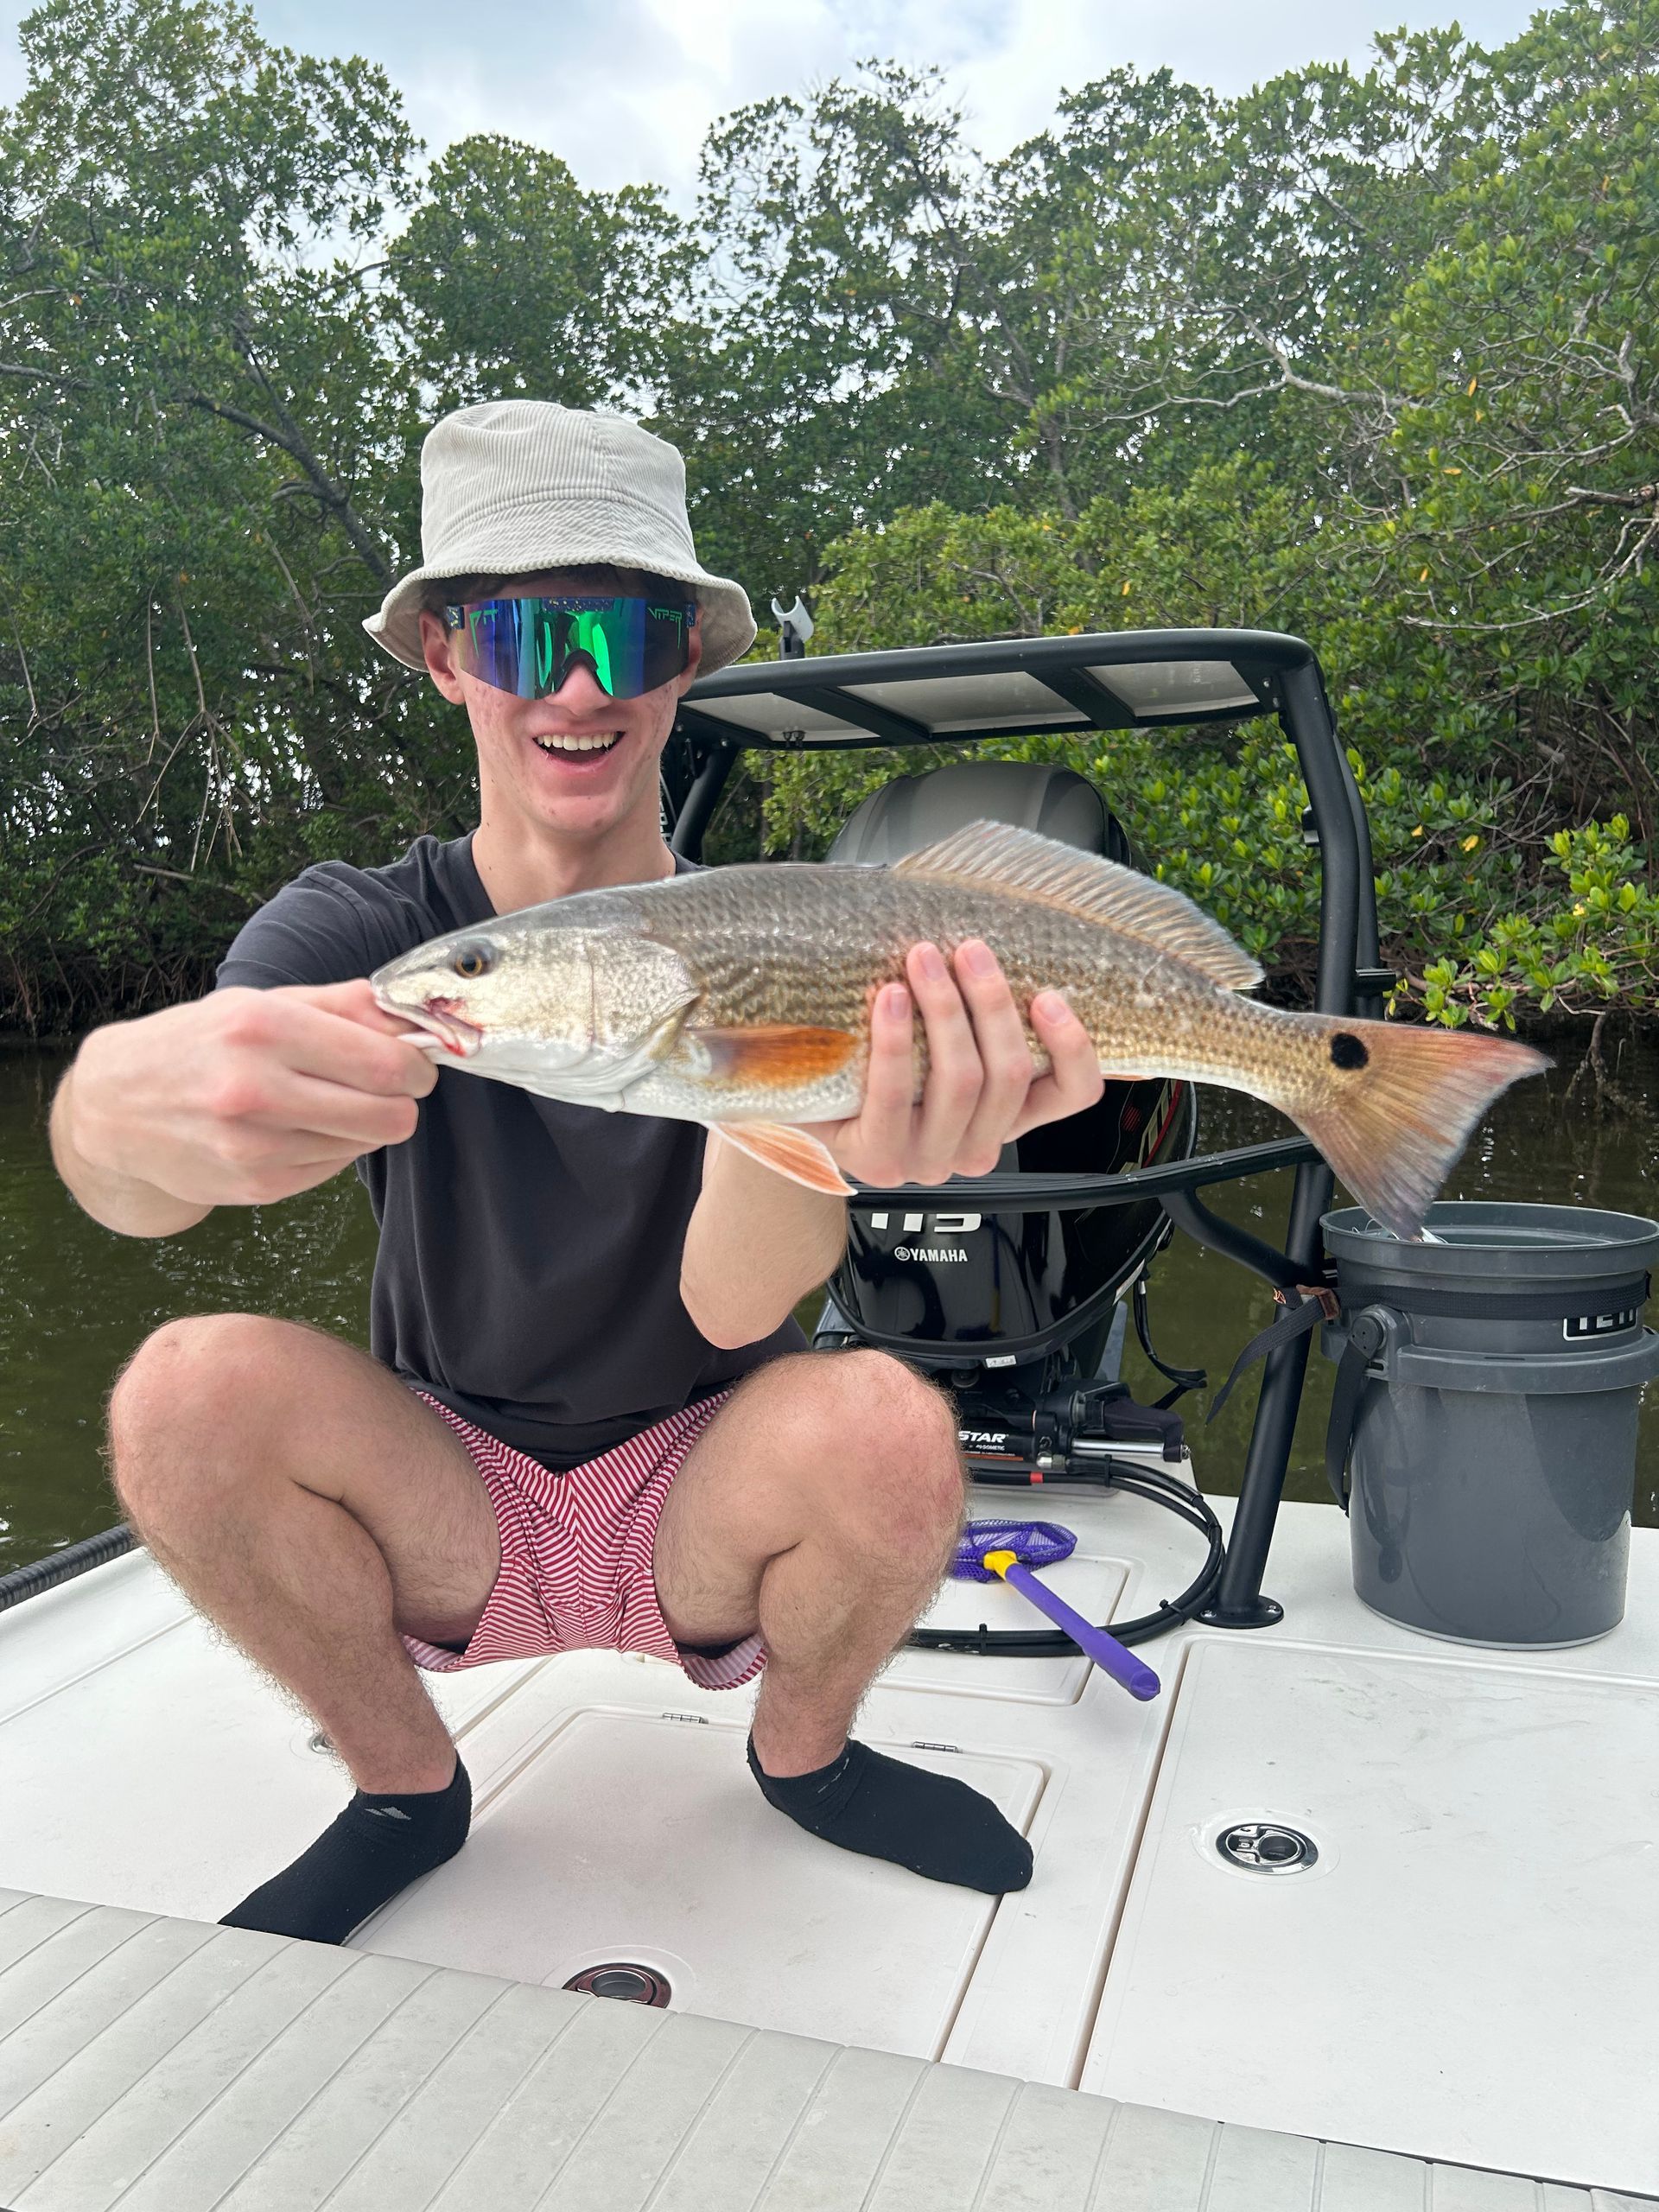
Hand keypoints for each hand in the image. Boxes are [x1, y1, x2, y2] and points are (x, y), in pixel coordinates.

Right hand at [59, 978, 438, 1215]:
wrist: (116, 1106)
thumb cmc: (200, 1043)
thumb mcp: (263, 1003)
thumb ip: (345, 1005)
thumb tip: (415, 1017)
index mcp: (262, 1028)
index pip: (386, 1064)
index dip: (418, 1065)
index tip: (415, 1060)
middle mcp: (255, 1090)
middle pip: (390, 1115)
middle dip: (402, 1099)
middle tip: (385, 1085)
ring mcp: (254, 1147)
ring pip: (366, 1144)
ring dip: (362, 1123)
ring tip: (323, 1101)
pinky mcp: (255, 1187)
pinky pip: (333, 1168)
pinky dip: (330, 1147)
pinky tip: (295, 1127)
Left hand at [801, 939, 1103, 1187]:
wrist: (805, 1100)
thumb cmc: (877, 1063)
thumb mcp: (940, 1044)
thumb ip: (977, 1019)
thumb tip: (993, 946)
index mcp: (1005, 1119)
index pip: (1071, 1094)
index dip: (1073, 1047)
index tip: (1049, 996)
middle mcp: (974, 1148)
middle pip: (1008, 1074)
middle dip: (992, 1003)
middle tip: (969, 950)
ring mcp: (928, 1161)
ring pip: (960, 1081)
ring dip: (945, 1009)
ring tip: (923, 958)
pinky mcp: (878, 1161)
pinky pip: (895, 1095)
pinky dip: (895, 1041)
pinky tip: (890, 999)